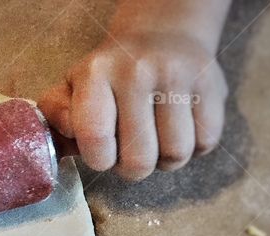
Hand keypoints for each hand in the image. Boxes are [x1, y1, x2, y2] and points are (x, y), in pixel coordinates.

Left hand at [39, 32, 227, 178]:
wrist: (163, 34)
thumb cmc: (110, 75)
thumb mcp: (73, 87)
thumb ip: (57, 116)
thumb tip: (64, 143)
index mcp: (96, 74)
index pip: (96, 140)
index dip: (100, 161)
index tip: (103, 153)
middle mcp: (137, 71)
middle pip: (139, 161)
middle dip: (133, 167)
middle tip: (130, 150)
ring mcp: (178, 76)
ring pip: (175, 155)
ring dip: (164, 161)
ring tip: (155, 141)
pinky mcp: (212, 84)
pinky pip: (205, 143)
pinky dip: (193, 148)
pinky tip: (178, 130)